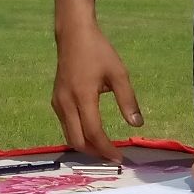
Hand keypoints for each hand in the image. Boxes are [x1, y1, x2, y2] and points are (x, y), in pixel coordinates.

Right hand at [51, 25, 142, 160]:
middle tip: (112, 156)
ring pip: (69, 135)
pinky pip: (65, 125)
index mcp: (83, 96)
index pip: (93, 132)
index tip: (119, 158)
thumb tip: (137, 124)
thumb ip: (128, 100)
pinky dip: (78, 134)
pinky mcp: (56, 101)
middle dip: (94, 153)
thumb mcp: (118, 73)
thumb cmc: (98, 51)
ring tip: (104, 148)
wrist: (73, 35)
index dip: (106, 148)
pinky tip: (92, 133)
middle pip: (77, 140)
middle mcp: (66, 103)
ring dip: (86, 145)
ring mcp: (58, 103)